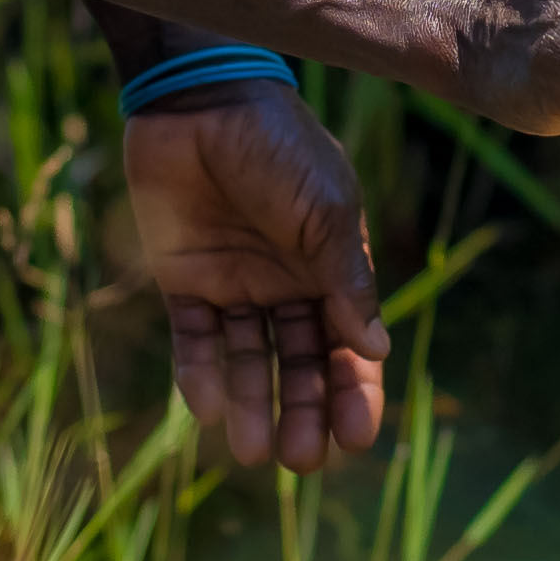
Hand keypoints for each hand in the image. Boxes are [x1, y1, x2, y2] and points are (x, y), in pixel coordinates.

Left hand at [129, 85, 386, 473]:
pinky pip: (194, 338)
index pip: (348, 346)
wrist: (200, 100)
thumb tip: (376, 351)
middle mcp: (285, 282)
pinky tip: (210, 409)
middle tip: (300, 460)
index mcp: (331, 266)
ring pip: (246, 359)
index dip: (353, 394)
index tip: (356, 440)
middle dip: (302, 411)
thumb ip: (346, 282)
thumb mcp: (326, 213)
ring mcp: (234, 282)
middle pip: (298, 363)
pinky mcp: (183, 277)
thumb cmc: (279, 148)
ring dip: (252, 403)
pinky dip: (201, 374)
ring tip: (254, 450)